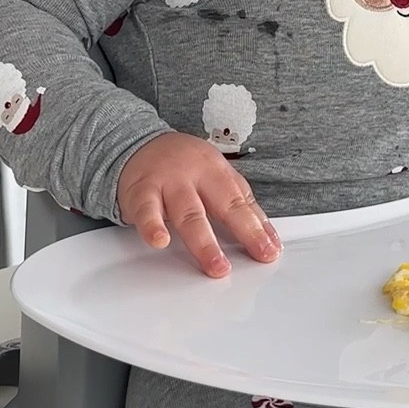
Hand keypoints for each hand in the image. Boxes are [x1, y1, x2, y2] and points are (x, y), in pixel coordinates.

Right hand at [118, 132, 280, 277]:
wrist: (138, 144)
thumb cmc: (183, 164)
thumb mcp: (217, 176)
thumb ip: (241, 205)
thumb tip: (268, 237)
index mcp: (217, 171)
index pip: (242, 202)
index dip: (258, 228)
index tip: (270, 250)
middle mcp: (194, 175)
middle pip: (222, 205)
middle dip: (242, 231)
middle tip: (257, 255)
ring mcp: (167, 182)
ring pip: (187, 213)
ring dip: (203, 241)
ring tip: (215, 263)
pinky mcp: (140, 192)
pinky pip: (146, 210)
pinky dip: (152, 226)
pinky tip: (160, 240)